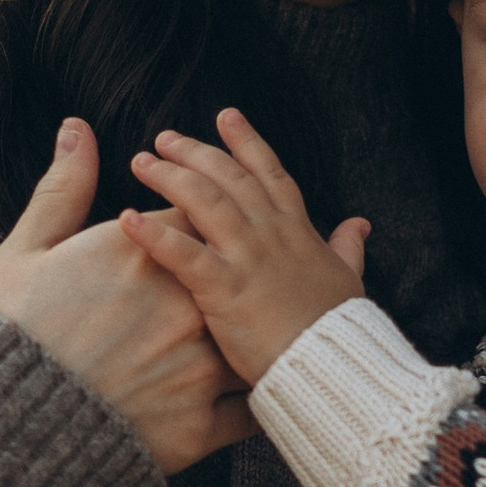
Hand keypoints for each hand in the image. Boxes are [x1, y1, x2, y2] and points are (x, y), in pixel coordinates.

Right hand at [0, 120, 252, 473]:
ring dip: (253, 337)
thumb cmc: (6, 334)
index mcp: (143, 254)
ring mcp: (197, 367)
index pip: (196, 217)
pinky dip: (255, 403)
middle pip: (233, 272)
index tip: (189, 227)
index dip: (193, 220)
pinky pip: (248, 413)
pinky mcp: (199, 426)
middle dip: (231, 272)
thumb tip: (78, 130)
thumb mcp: (26, 250)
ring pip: (250, 342)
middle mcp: (184, 304)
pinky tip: (260, 395)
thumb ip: (65, 188)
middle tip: (225, 282)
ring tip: (259, 335)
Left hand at [115, 108, 369, 385]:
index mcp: (296, 230)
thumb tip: (358, 224)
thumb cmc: (338, 331)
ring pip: (205, 202)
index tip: (225, 116)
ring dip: (170, 178)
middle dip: (195, 152)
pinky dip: (154, 234)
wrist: (332, 370)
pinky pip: (182, 254)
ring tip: (140, 163)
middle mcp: (270, 234)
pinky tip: (127, 219)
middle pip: (228, 178)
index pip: (268, 173)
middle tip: (163, 138)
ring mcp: (247, 258)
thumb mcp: (349, 280)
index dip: (246, 142)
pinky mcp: (224, 289)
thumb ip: (348, 248)